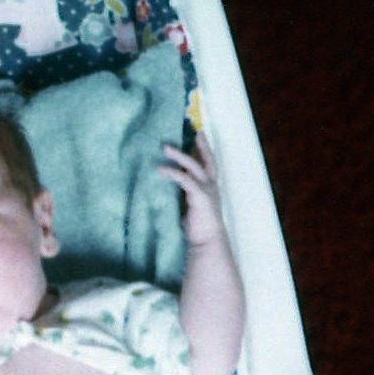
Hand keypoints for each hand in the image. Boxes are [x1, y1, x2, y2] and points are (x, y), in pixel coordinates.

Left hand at [159, 131, 226, 246]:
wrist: (207, 242)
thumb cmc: (198, 228)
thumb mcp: (191, 208)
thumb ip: (184, 196)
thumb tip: (169, 189)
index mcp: (210, 189)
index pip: (209, 165)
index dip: (205, 150)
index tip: (200, 136)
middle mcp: (212, 187)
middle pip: (207, 161)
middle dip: (201, 146)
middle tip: (195, 132)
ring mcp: (207, 191)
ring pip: (194, 167)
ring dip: (180, 156)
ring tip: (165, 148)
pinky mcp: (200, 197)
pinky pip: (185, 180)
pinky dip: (173, 173)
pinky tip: (161, 170)